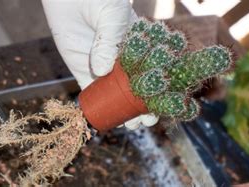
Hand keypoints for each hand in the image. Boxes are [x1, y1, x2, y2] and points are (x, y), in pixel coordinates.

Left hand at [42, 0, 158, 128]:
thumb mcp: (111, 16)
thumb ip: (109, 42)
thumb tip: (102, 71)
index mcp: (139, 46)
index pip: (154, 70)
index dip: (160, 88)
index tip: (164, 101)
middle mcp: (124, 60)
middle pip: (136, 87)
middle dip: (142, 105)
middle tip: (145, 120)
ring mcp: (104, 67)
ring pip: (116, 94)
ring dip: (122, 110)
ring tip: (129, 124)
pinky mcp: (84, 70)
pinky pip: (92, 90)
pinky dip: (98, 105)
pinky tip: (105, 117)